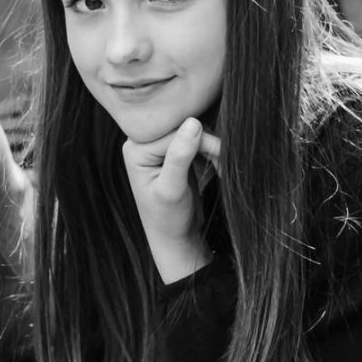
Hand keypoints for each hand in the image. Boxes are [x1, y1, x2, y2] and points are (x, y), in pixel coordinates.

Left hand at [121, 117, 221, 283]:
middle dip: (208, 144)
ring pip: (194, 133)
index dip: (200, 139)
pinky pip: (198, 141)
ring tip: (223, 169)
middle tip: (224, 165)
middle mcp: (144, 144)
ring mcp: (160, 147)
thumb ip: (179, 157)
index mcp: (136, 149)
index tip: (221, 156)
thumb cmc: (168, 219)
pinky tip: (219, 168)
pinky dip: (211, 153)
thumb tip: (192, 123)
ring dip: (213, 149)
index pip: (173, 131)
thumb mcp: (172, 189)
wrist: (175, 238)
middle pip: (183, 129)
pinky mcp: (175, 153)